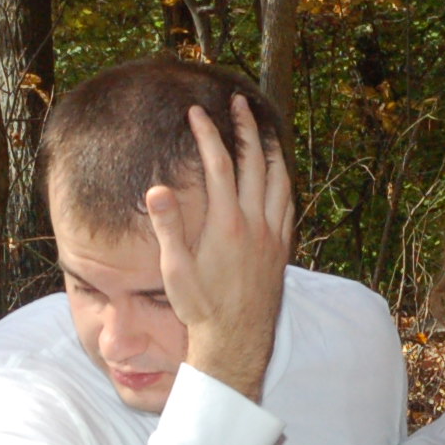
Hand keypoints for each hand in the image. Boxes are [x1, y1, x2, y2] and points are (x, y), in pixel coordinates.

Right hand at [143, 98, 292, 400]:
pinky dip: (283, 179)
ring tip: (263, 127)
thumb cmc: (200, 308)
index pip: (218, 164)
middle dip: (246, 127)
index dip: (207, 134)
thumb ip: (167, 227)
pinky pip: (288, 203)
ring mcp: (272, 235)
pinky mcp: (282, 248)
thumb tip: (156, 189)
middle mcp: (254, 224)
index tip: (197, 112)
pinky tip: (278, 173)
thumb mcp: (174, 270)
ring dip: (270, 149)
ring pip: (278, 179)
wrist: (235, 341)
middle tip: (239, 103)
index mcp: (225, 224)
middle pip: (254, 162)